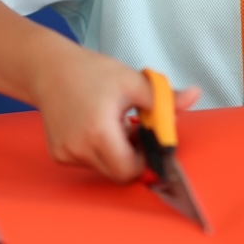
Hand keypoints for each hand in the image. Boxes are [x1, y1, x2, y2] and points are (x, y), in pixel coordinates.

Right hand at [31, 48, 199, 183]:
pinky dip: (101, 150)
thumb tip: (194, 96)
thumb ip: (165, 97)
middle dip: (134, 157)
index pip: (132, 170)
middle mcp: (79, 149)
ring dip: (118, 153)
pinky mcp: (60, 155)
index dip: (147, 159)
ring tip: (116, 123)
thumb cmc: (90, 72)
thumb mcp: (133, 81)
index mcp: (98, 133)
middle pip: (119, 174)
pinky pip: (90, 162)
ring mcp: (66, 154)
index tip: (151, 141)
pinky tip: (98, 126)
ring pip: (106, 168)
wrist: (49, 69)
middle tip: (136, 130)